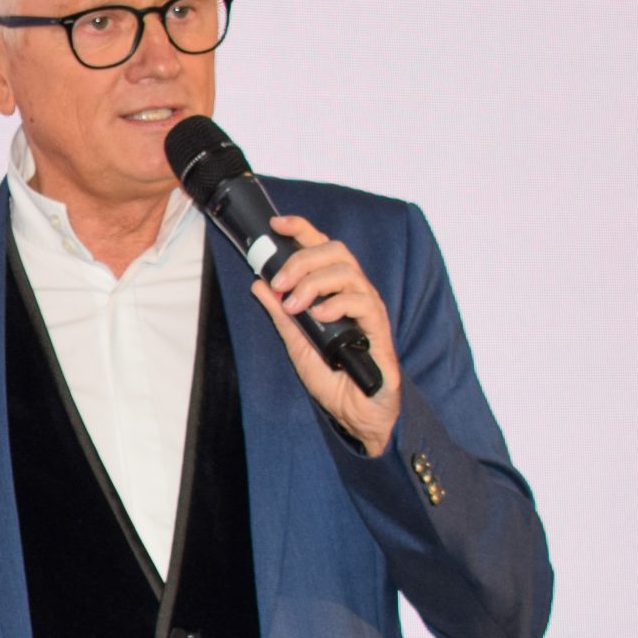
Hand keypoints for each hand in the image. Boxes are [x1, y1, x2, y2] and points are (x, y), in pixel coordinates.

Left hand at [252, 215, 403, 456]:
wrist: (355, 411)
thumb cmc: (332, 376)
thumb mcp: (296, 342)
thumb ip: (280, 313)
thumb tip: (259, 283)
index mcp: (334, 291)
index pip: (322, 248)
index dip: (302, 230)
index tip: (276, 225)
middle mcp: (354, 292)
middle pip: (335, 251)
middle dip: (301, 260)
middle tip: (280, 283)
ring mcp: (368, 308)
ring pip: (347, 272)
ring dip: (313, 283)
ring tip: (295, 305)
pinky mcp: (378, 328)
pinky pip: (362, 301)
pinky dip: (336, 304)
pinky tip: (319, 317)